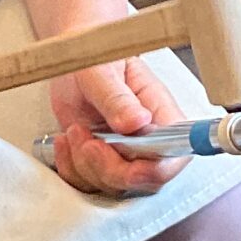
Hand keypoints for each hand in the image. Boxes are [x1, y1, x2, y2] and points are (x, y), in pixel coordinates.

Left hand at [48, 57, 186, 195]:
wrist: (75, 59)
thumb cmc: (97, 55)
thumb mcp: (103, 70)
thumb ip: (118, 97)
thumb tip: (138, 122)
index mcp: (161, 115)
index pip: (175, 155)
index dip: (157, 169)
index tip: (132, 166)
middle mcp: (148, 140)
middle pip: (145, 179)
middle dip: (111, 169)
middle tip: (89, 143)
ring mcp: (124, 154)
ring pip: (113, 184)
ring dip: (86, 165)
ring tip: (74, 130)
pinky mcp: (100, 161)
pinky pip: (87, 183)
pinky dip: (70, 167)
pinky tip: (66, 140)